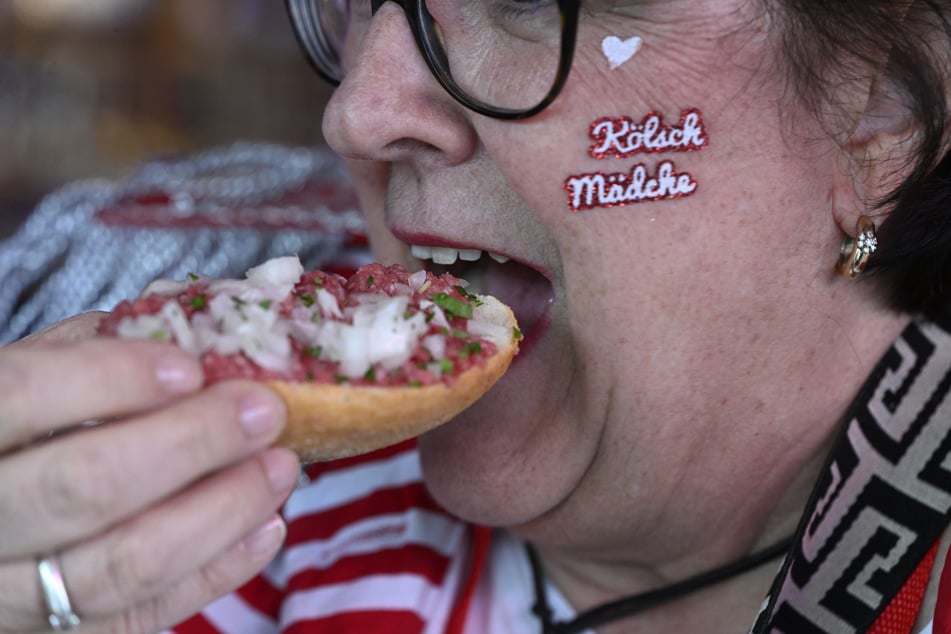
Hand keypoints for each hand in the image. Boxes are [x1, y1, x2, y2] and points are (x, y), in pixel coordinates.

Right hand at [0, 314, 299, 632]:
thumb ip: (93, 350)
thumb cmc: (19, 427)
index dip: (110, 379)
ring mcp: (10, 591)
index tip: (190, 368)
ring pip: (122, 564)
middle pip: (84, 486)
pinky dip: (216, 570)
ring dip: (221, 511)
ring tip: (280, 467)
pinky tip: (267, 526)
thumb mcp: (32, 372)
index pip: (22, 396)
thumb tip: (202, 336)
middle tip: (263, 413)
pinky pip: (142, 614)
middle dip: (191, 444)